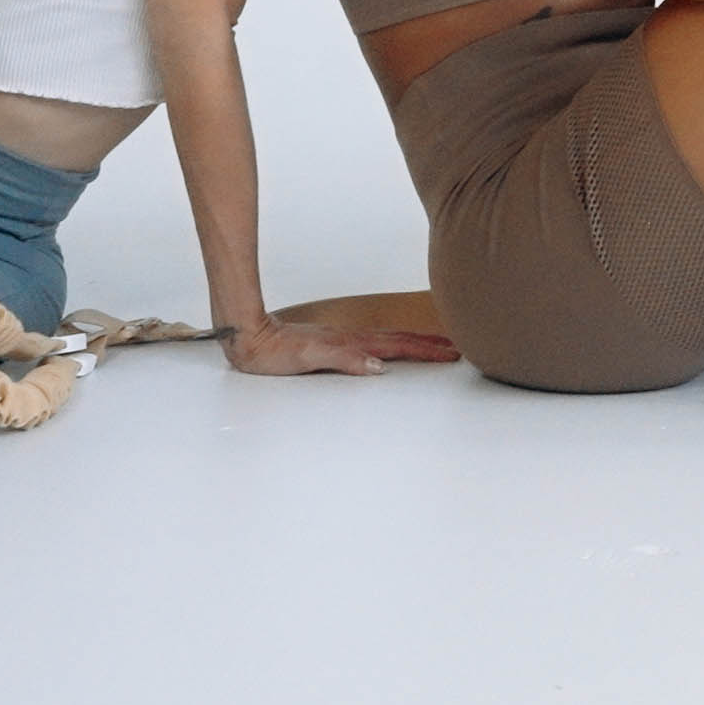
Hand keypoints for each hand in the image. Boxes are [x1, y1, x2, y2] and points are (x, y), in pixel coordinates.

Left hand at [221, 310, 460, 376]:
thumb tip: (377, 365)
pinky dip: (390, 346)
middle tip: (453, 349)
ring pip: (386, 341)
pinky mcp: (333, 345)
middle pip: (397, 341)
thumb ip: (344, 359)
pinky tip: (388, 352)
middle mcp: (350, 339)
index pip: (396, 347)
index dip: (424, 350)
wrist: (250, 338)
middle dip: (427, 345)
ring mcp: (343, 340)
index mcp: (350, 343)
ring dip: (412, 344)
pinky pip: (371, 344)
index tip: (449, 352)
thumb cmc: (274, 351)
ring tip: (432, 347)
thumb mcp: (309, 357)